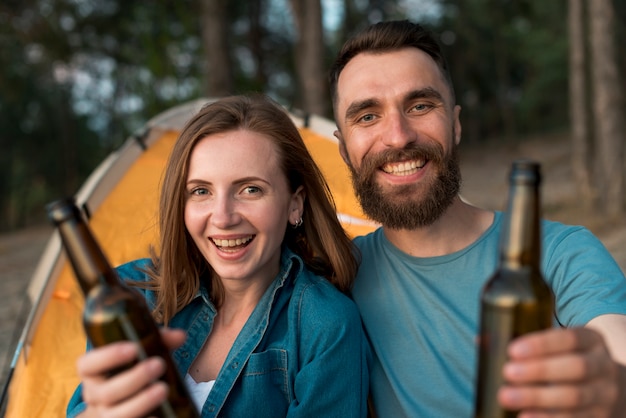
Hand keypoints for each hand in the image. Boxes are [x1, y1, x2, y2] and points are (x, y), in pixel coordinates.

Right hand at [77, 328, 185, 417]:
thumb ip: (157, 342)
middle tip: (158, 365)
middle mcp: (94, 395)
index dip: (108, 356)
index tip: (133, 348)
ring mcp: (104, 414)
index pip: (87, 364)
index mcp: (92, 373)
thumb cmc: (128, 371)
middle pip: (106, 392)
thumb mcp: (138, 354)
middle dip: (134, 378)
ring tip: (163, 389)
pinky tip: (159, 415)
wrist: (118, 404)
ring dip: (141, 402)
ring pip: (115, 414)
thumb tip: (180, 336)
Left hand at [498, 327, 624, 417]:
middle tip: (507, 373)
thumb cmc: (565, 359)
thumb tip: (481, 340)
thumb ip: (524, 341)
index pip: (570, 338)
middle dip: (539, 370)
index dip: (542, 344)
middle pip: (576, 368)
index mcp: (590, 340)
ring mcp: (604, 394)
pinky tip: (525, 417)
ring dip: (538, 398)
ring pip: (575, 397)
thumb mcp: (556, 345)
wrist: (604, 385)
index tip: (512, 350)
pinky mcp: (599, 416)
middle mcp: (603, 366)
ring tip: (506, 397)